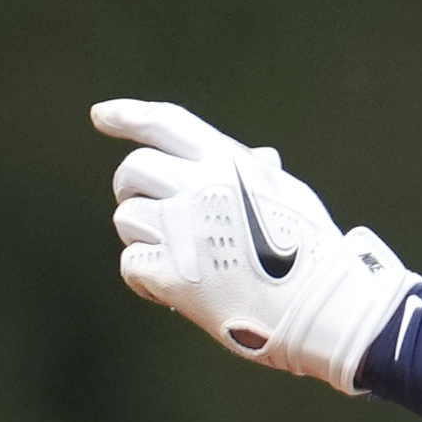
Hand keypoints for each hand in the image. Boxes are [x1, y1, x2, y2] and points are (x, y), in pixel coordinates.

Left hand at [97, 98, 420, 388]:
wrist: (321, 307)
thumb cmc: (311, 252)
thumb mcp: (290, 195)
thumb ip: (259, 173)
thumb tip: (259, 156)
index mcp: (227, 162)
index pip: (165, 122)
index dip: (127, 114)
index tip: (101, 115)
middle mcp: (199, 186)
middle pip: (132, 171)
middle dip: (133, 191)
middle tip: (154, 215)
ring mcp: (183, 229)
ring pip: (127, 219)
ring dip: (144, 237)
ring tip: (180, 257)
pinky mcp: (172, 274)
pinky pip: (131, 264)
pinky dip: (146, 278)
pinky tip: (176, 289)